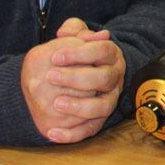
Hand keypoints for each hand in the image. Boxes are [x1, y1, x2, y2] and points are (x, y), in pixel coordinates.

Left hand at [20, 22, 125, 144]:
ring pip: (103, 106)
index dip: (81, 53)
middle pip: (104, 78)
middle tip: (50, 76)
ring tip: (56, 103)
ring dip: (80, 106)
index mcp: (111, 55)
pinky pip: (90, 129)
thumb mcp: (77, 37)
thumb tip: (68, 32)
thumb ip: (73, 30)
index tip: (56, 56)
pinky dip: (72, 134)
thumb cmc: (80, 55)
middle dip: (77, 78)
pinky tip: (52, 133)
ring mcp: (109, 99)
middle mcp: (114, 78)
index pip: (103, 50)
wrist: (85, 74)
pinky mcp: (99, 119)